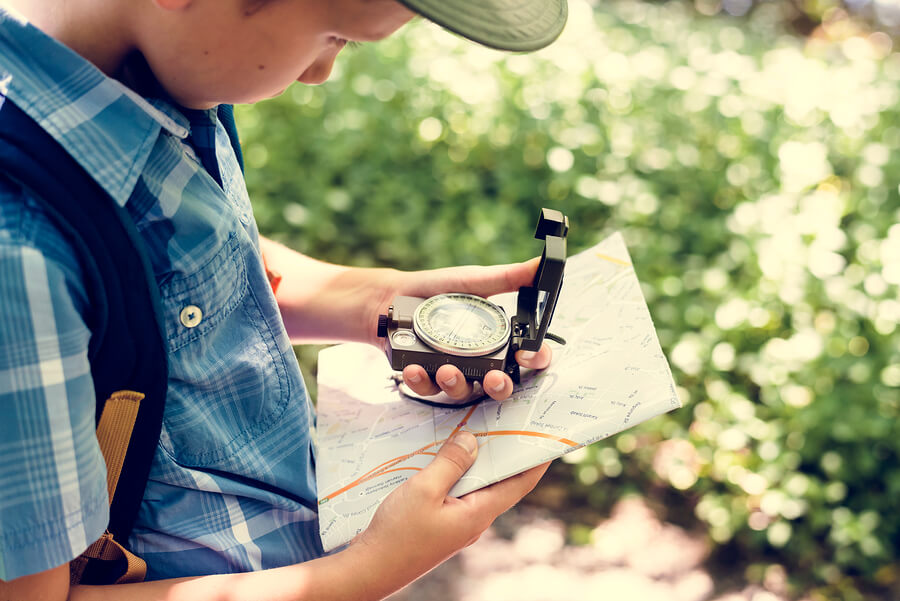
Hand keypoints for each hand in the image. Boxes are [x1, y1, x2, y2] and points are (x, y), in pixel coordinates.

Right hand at [350, 432, 549, 597]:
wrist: (369, 568)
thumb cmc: (397, 533)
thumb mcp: (424, 489)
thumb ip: (451, 463)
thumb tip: (472, 440)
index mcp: (478, 514)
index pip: (521, 483)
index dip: (537, 460)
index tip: (550, 438)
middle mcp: (474, 520)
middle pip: (500, 481)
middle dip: (507, 453)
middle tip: (511, 422)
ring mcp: (457, 523)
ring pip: (476, 485)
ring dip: (479, 460)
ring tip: (480, 430)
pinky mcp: (440, 524)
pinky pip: (457, 492)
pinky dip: (458, 472)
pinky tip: (446, 455)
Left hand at [371, 258, 552, 401]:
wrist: (393, 297)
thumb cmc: (439, 289)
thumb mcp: (476, 281)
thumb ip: (510, 277)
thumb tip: (541, 264)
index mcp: (497, 338)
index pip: (527, 356)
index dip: (534, 360)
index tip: (525, 355)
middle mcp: (478, 360)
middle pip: (499, 385)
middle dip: (499, 386)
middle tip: (494, 378)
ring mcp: (452, 371)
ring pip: (463, 392)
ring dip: (457, 384)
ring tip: (446, 370)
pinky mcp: (425, 378)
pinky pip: (428, 389)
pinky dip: (421, 381)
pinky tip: (414, 368)